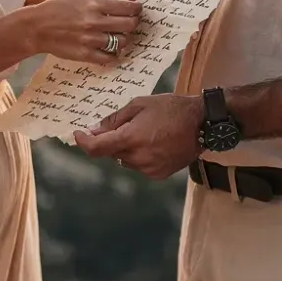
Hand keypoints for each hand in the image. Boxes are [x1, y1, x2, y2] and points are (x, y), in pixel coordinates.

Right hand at [24, 0, 140, 64]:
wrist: (37, 27)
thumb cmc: (59, 8)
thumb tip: (131, 0)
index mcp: (95, 4)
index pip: (128, 7)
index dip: (136, 8)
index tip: (137, 9)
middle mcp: (94, 21)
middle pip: (129, 25)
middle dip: (133, 22)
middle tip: (130, 22)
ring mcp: (90, 39)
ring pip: (122, 42)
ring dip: (123, 38)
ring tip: (118, 35)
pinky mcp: (86, 54)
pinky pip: (110, 57)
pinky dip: (113, 53)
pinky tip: (109, 48)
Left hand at [74, 93, 202, 179]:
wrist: (203, 124)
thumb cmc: (171, 109)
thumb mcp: (139, 105)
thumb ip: (114, 120)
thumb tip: (93, 130)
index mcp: (130, 139)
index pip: (96, 149)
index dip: (83, 143)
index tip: (78, 135)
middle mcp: (137, 158)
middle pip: (112, 153)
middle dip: (112, 141)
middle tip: (128, 125)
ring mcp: (149, 169)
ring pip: (126, 160)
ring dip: (128, 149)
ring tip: (148, 132)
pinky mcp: (159, 175)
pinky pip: (140, 166)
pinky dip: (141, 156)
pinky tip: (156, 143)